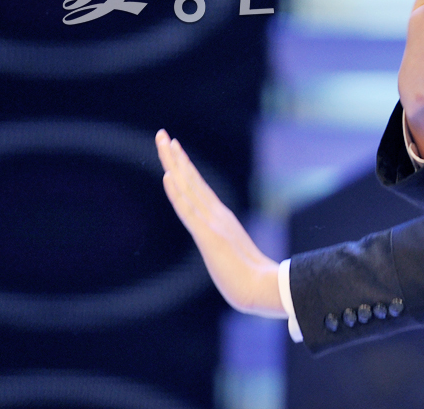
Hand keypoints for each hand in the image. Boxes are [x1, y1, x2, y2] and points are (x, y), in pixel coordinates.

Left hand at [155, 129, 284, 317]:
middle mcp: (215, 214)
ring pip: (188, 187)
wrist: (261, 289)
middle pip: (191, 179)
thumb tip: (236, 255)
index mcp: (220, 218)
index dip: (185, 167)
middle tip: (163, 134)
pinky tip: (168, 176)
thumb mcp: (235, 259)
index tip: (175, 148)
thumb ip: (233, 252)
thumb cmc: (252, 280)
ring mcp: (212, 222)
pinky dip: (177, 192)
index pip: (198, 187)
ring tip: (164, 142)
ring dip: (174, 163)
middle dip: (175, 156)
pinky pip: (188, 210)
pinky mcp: (208, 235)